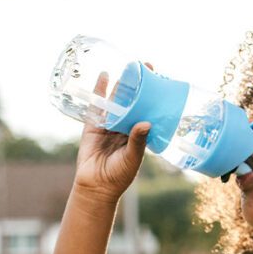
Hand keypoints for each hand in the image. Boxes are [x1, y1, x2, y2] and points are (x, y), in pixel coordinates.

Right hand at [72, 65, 153, 202]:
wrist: (96, 186)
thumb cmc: (119, 176)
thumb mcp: (132, 158)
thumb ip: (138, 141)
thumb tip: (146, 122)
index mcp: (138, 134)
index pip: (147, 110)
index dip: (151, 95)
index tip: (159, 78)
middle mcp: (125, 128)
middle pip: (132, 102)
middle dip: (137, 86)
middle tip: (143, 66)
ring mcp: (109, 126)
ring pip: (116, 102)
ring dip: (121, 85)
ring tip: (126, 68)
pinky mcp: (93, 126)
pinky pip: (97, 106)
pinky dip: (100, 91)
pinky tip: (104, 75)